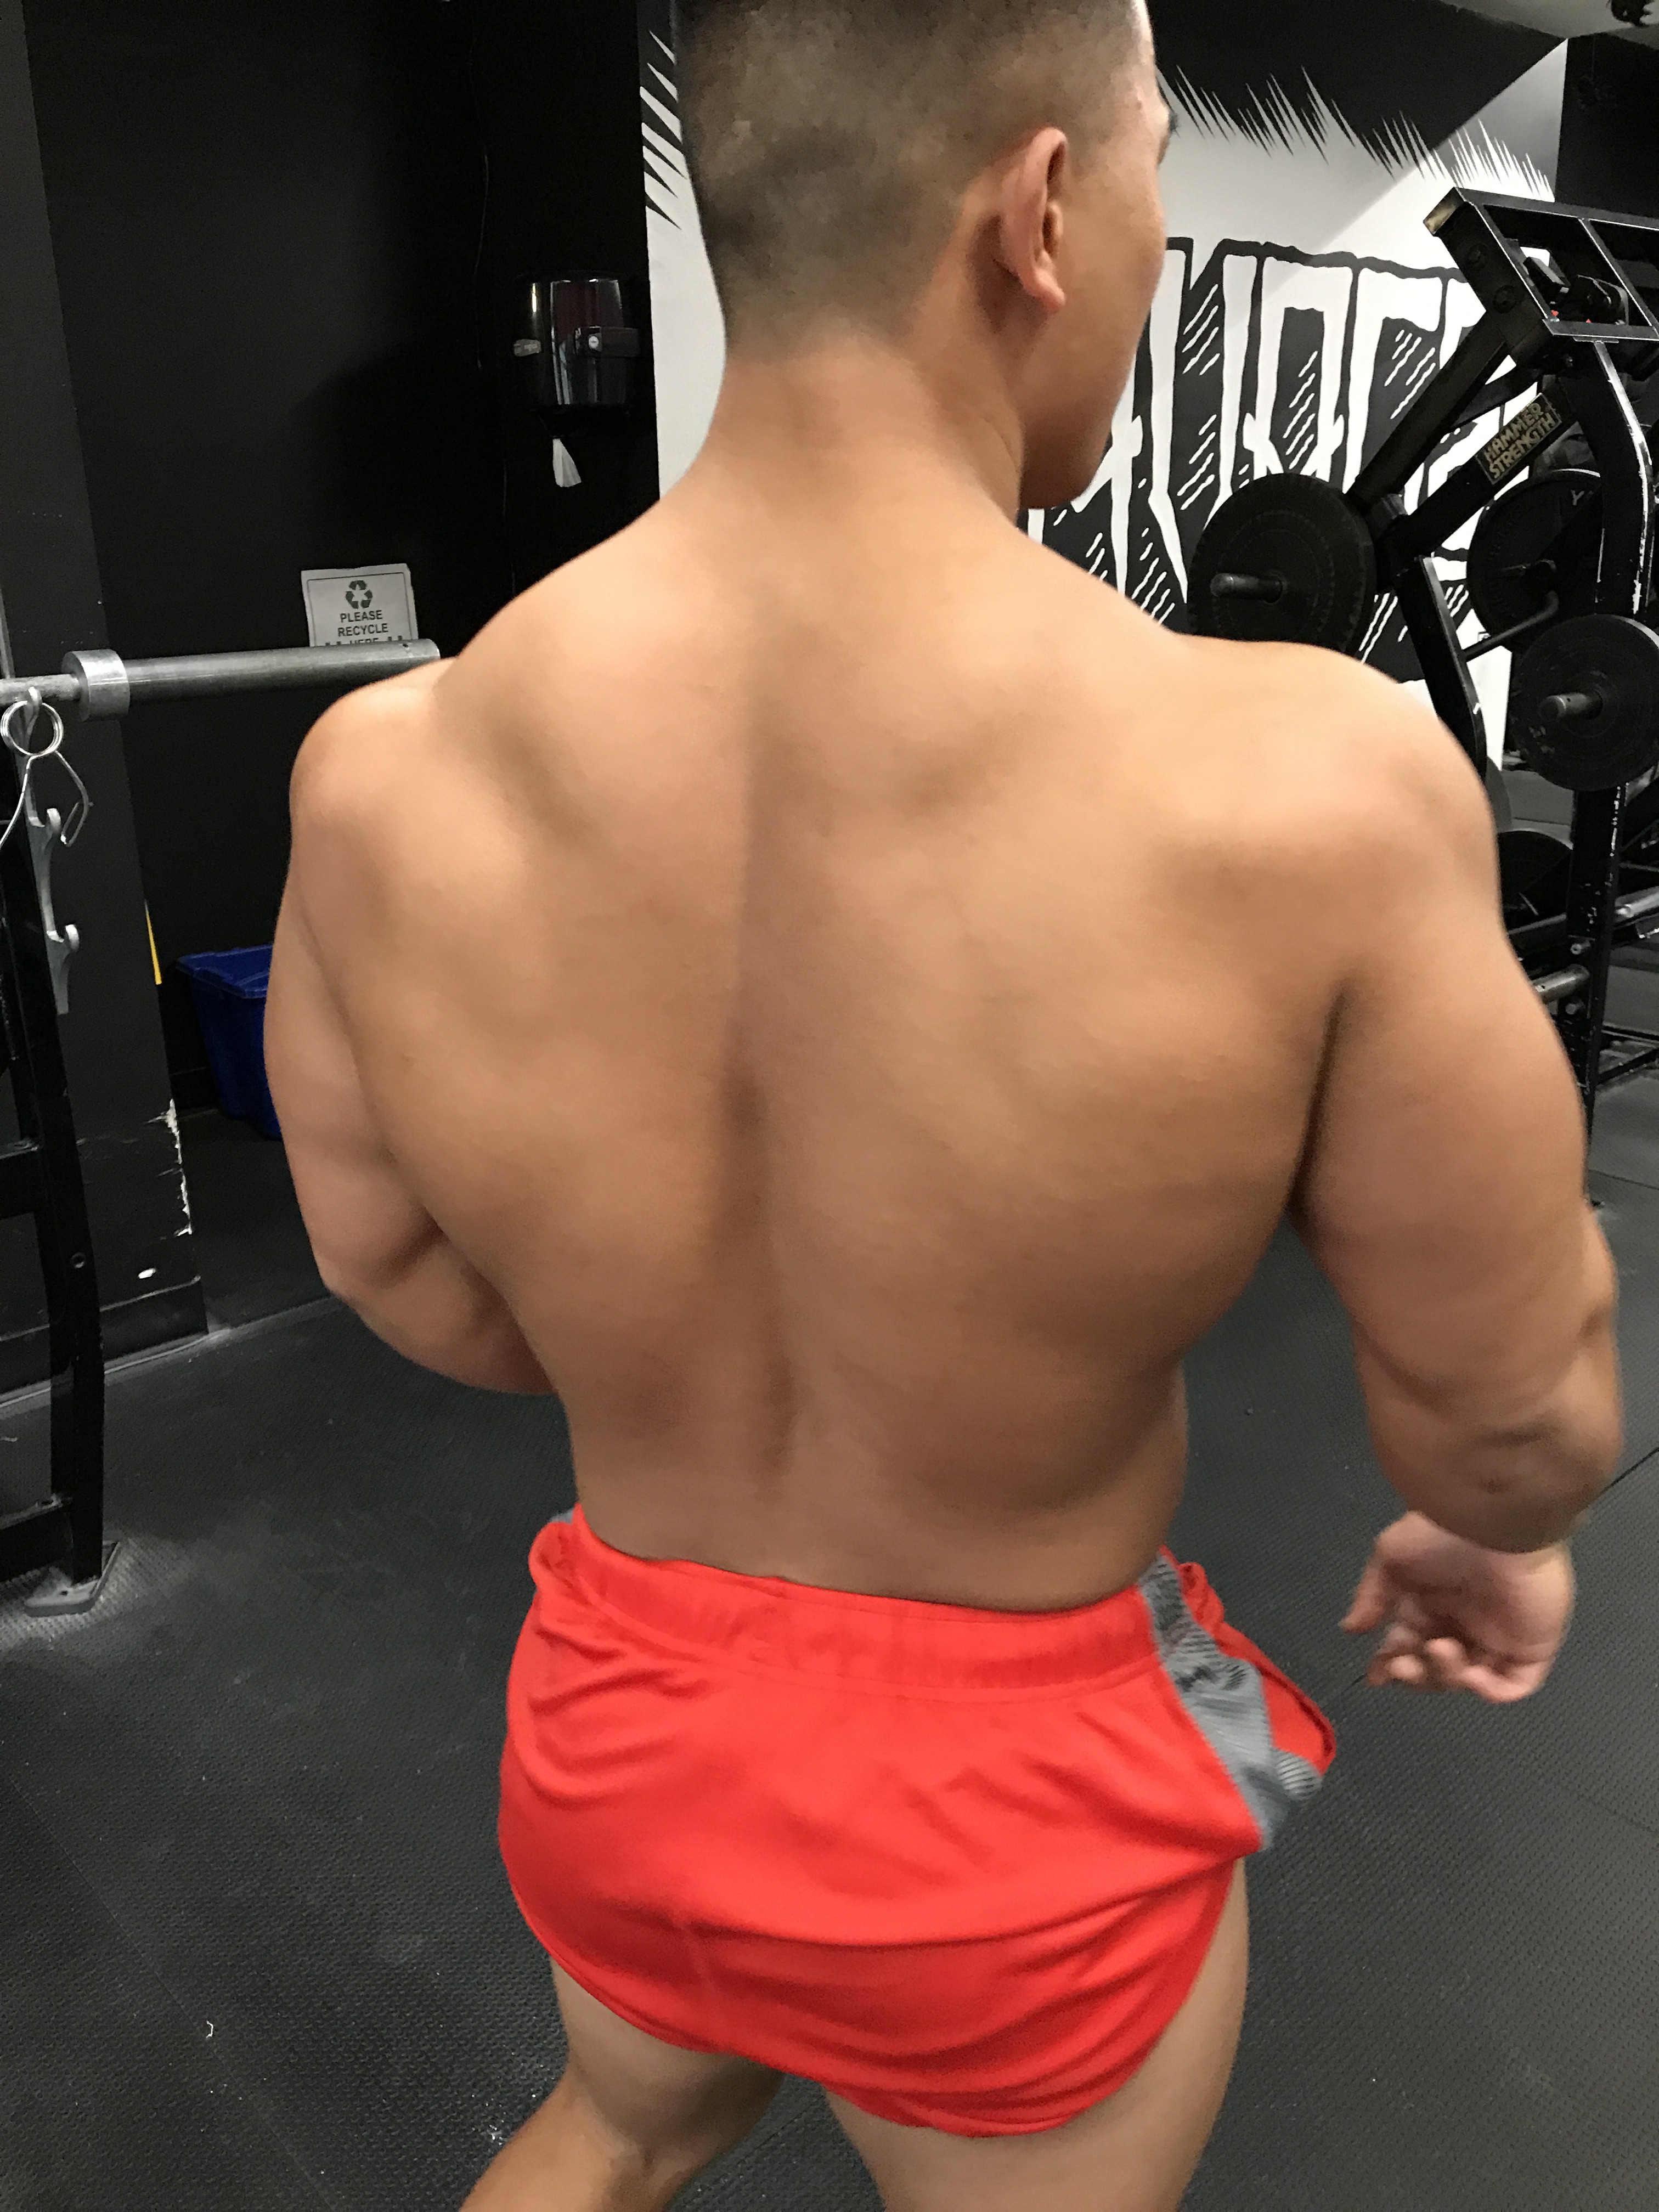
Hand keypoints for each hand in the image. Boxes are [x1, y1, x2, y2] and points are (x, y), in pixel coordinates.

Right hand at [1342, 1513, 1574, 1704]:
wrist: (1494, 1525)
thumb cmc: (1440, 1535)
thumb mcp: (1390, 1556)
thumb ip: (1371, 1596)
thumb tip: (1351, 1629)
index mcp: (1430, 1603)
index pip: (1408, 1646)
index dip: (1390, 1665)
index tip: (1376, 1677)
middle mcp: (1461, 1623)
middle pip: (1434, 1670)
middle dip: (1413, 1674)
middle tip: (1403, 1665)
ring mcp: (1497, 1638)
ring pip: (1467, 1679)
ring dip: (1445, 1675)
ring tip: (1440, 1647)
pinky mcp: (1530, 1647)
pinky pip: (1513, 1684)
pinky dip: (1490, 1690)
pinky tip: (1471, 1674)